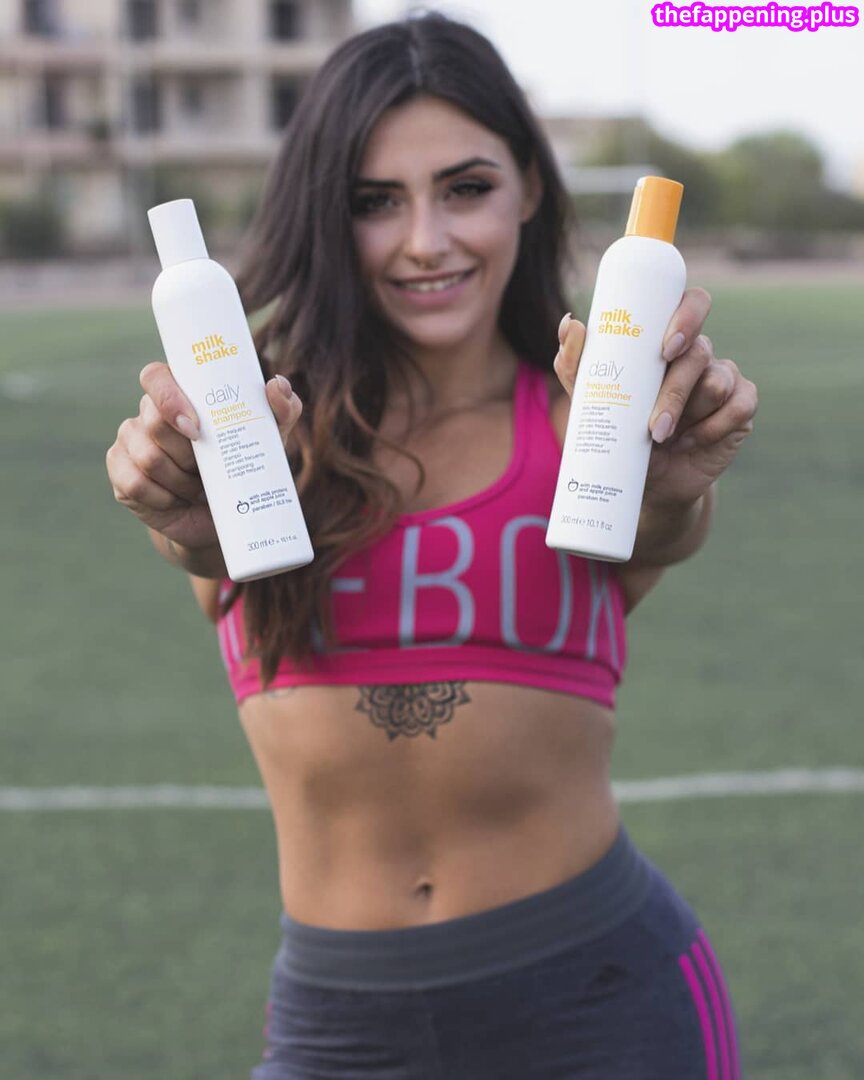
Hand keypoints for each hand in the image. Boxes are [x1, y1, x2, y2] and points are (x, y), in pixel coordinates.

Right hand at [106, 363, 302, 549]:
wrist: (225, 519)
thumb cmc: (243, 467)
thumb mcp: (269, 440)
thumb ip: (282, 410)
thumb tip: (277, 386)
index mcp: (179, 395)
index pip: (155, 377)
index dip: (169, 398)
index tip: (196, 427)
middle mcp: (148, 415)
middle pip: (154, 422)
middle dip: (187, 453)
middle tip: (207, 468)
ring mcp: (130, 444)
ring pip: (149, 457)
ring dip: (179, 479)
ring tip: (198, 487)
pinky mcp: (121, 476)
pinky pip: (135, 484)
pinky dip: (162, 497)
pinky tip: (176, 501)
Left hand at [554, 288, 758, 509]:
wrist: (648, 482)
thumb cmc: (620, 434)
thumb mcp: (593, 402)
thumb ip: (575, 365)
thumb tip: (572, 323)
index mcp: (667, 340)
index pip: (692, 303)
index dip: (688, 315)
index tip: (666, 348)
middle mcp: (699, 354)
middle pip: (699, 352)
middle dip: (675, 389)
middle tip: (654, 422)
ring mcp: (724, 378)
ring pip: (716, 383)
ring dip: (687, 415)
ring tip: (661, 438)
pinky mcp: (742, 407)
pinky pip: (739, 407)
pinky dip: (713, 428)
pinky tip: (691, 441)